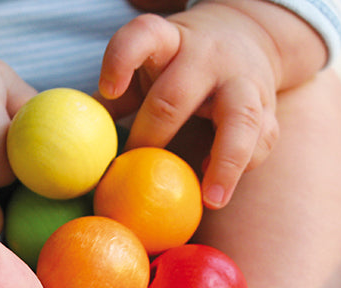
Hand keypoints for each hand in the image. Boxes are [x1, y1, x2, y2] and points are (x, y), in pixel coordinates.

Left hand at [99, 1, 285, 208]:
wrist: (251, 35)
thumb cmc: (181, 64)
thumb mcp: (150, 65)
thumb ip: (117, 97)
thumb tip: (70, 142)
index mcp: (170, 41)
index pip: (143, 35)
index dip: (122, 59)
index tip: (109, 91)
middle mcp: (208, 56)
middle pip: (177, 94)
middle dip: (154, 134)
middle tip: (135, 165)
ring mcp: (244, 81)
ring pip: (241, 119)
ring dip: (225, 161)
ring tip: (211, 199)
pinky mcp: (269, 110)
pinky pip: (261, 141)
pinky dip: (240, 168)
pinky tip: (217, 191)